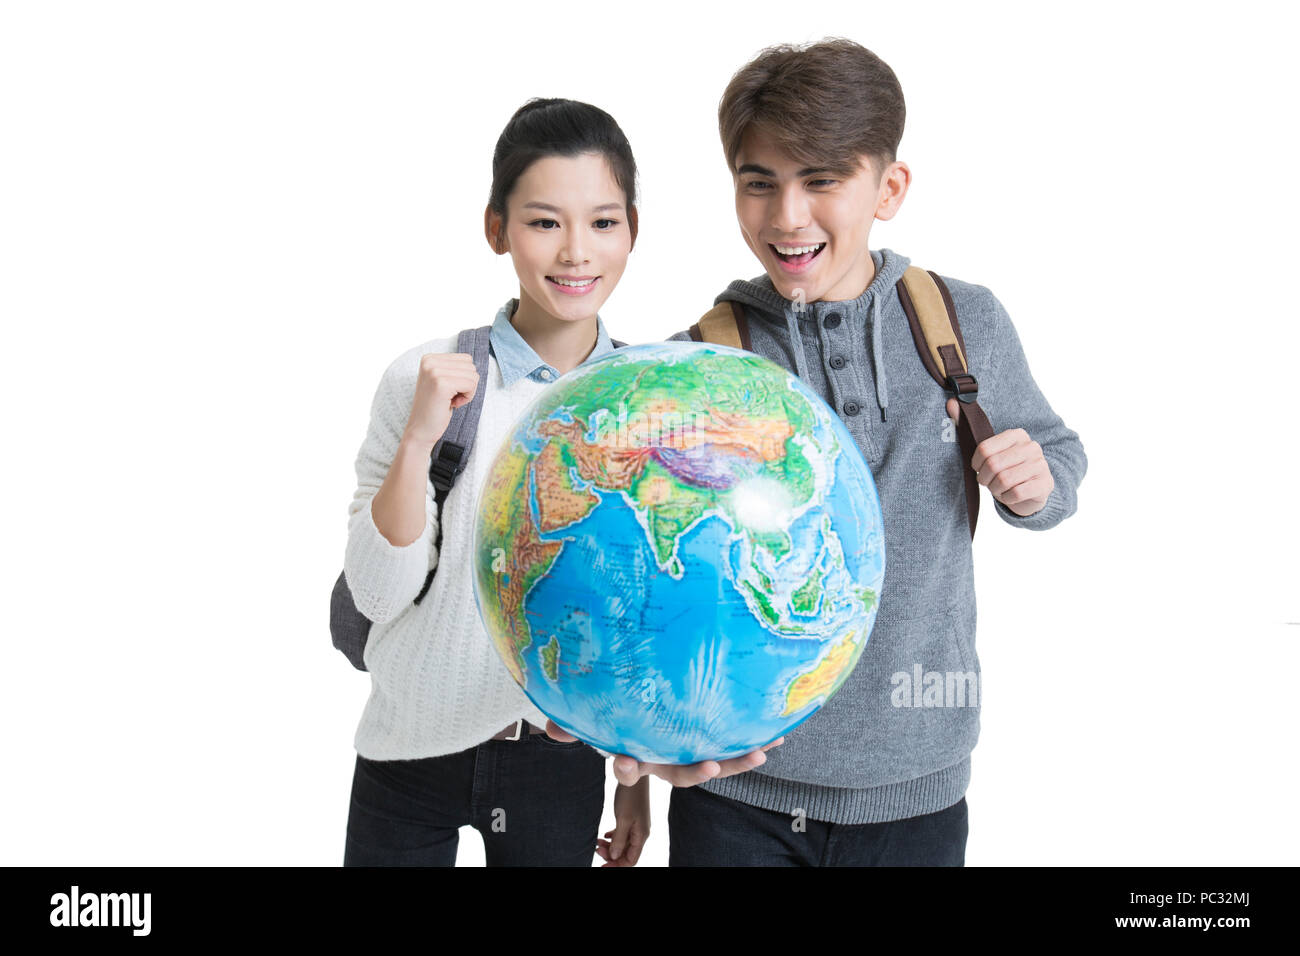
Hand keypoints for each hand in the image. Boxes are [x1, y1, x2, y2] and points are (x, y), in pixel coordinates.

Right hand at [402, 352, 479, 449]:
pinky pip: (471, 385)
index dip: (463, 377)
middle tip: (450, 397)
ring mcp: (434, 372)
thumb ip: (453, 368)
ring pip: (473, 375)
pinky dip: (467, 397)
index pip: (466, 359)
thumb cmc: (434, 408)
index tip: (448, 390)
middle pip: (470, 366)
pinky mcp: (441, 384)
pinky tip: (453, 404)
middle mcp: (430, 362)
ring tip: (450, 400)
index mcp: (429, 358)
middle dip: (467, 384)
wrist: (420, 430)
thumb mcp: (441, 381)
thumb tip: (472, 361)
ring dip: (467, 392)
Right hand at [544, 720, 783, 787]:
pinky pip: (734, 743)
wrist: (646, 704)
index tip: (628, 764)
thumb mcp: (594, 716)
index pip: (629, 767)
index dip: (629, 769)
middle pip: (681, 773)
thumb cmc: (619, 710)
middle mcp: (666, 758)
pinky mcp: (712, 739)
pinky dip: (755, 740)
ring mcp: (690, 750)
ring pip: (714, 762)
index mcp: (638, 753)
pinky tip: (778, 733)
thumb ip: (573, 723)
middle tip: (710, 767)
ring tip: (760, 753)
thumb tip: (549, 728)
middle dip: (696, 773)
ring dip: (738, 761)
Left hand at [597, 778, 649, 866]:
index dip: (617, 866)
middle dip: (611, 856)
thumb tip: (614, 857)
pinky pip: (621, 834)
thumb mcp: (623, 819)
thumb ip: (619, 839)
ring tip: (597, 842)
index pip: (631, 860)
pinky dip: (612, 837)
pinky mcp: (630, 818)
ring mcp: (635, 825)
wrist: (634, 775)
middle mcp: (640, 833)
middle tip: (596, 849)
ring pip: (622, 844)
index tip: (602, 866)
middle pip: (626, 853)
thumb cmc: (630, 796)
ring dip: (610, 846)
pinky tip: (604, 835)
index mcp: (641, 835)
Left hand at [946, 398, 1053, 516]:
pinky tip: (1009, 495)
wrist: (1032, 490)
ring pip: (1004, 480)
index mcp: (1017, 435)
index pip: (984, 448)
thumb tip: (951, 402)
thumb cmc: (1005, 468)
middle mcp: (1031, 446)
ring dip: (996, 489)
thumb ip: (968, 426)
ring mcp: (1041, 465)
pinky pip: (1016, 493)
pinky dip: (1007, 498)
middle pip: (993, 465)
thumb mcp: (989, 450)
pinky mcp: (1045, 484)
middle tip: (988, 482)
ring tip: (999, 488)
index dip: (976, 464)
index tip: (978, 469)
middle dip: (985, 479)